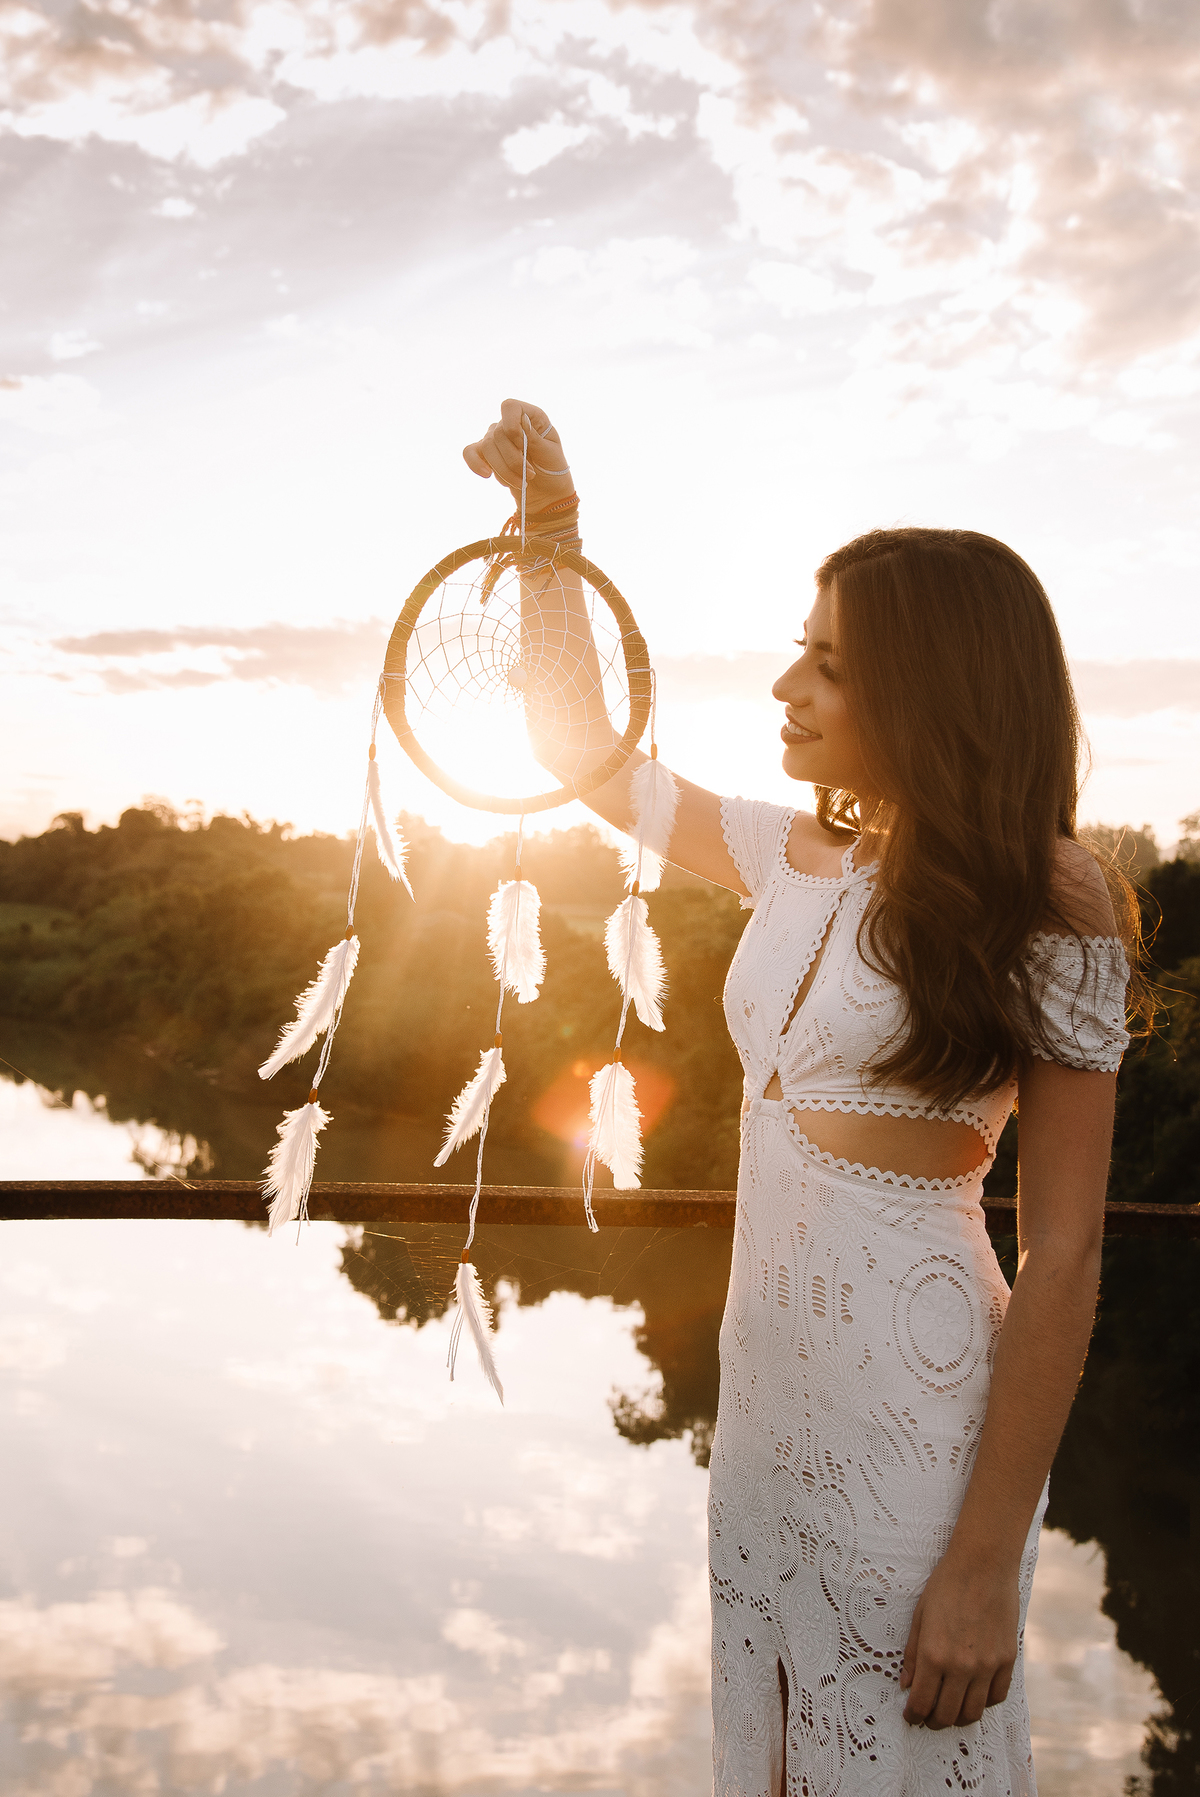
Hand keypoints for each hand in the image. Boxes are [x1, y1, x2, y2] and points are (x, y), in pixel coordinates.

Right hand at [463, 399, 574, 507]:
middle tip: (530, 476)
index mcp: (531, 417)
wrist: (547, 493)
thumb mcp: (550, 454)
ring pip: (487, 448)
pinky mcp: (487, 456)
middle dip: (513, 460)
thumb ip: (535, 438)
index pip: (510, 407)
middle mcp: (511, 424)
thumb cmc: (553, 470)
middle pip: (498, 434)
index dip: (512, 426)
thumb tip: (521, 421)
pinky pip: (470, 453)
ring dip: (504, 470)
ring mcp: (497, 439)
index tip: (523, 446)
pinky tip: (487, 475)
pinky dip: (475, 464)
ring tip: (520, 483)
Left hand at [899, 1549, 1020, 1729]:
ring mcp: (987, 1666)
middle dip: (933, 1721)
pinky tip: (974, 1695)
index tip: (911, 1717)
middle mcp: (961, 1666)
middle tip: (927, 1718)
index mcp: (934, 1655)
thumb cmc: (946, 1585)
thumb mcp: (920, 1616)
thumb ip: (913, 1654)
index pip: (922, 1703)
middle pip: (947, 1714)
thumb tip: (907, 1685)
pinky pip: (996, 1696)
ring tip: (950, 1711)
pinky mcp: (1007, 1660)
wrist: (983, 1564)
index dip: (913, 1715)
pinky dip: (984, 1703)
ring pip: (973, 1712)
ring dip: (958, 1718)